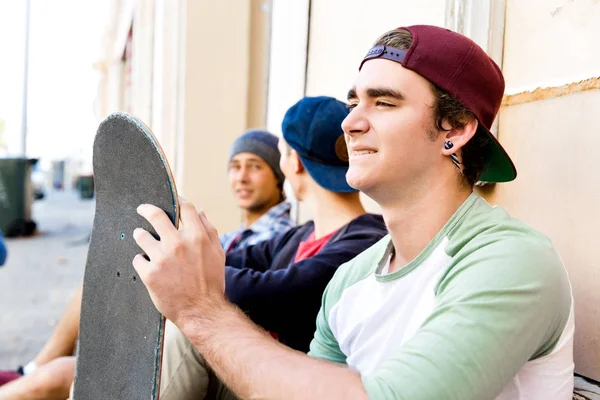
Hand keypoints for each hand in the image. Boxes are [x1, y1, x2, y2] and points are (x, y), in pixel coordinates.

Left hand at [132, 197, 226, 327]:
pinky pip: (138, 259)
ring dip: (141, 235)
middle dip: (146, 209)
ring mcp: (162, 258)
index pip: (185, 208)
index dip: (178, 200)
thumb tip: (199, 212)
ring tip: (142, 238)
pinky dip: (142, 261)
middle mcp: (178, 244)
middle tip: (142, 209)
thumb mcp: (218, 253)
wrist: (202, 310)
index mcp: (197, 237)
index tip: (172, 200)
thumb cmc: (212, 282)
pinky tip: (148, 266)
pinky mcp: (149, 273)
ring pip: (141, 236)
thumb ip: (209, 230)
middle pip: (156, 215)